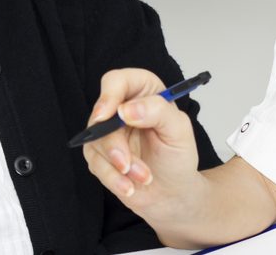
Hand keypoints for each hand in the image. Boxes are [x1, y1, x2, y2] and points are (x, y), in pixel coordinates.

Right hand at [81, 69, 206, 239]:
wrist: (172, 193)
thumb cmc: (177, 157)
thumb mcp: (179, 131)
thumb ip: (159, 111)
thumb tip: (127, 109)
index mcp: (143, 92)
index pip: (116, 81)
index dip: (109, 95)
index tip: (107, 115)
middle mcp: (121, 108)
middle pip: (100, 115)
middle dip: (114, 144)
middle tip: (127, 164)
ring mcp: (106, 132)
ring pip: (96, 141)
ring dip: (120, 165)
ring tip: (144, 176)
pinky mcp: (98, 154)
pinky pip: (95, 164)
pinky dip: (113, 178)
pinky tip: (130, 186)